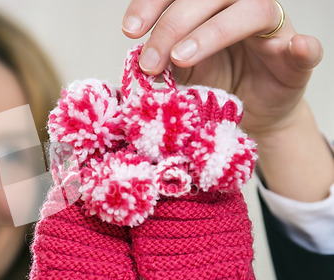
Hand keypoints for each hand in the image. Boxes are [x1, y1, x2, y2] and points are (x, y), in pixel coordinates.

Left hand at [122, 0, 322, 135]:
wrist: (247, 114)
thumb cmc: (213, 85)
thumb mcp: (179, 73)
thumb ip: (161, 61)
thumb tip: (135, 63)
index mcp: (207, 9)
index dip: (152, 4)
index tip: (130, 30)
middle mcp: (238, 10)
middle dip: (172, 25)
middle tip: (151, 61)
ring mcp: (270, 32)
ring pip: (252, 10)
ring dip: (214, 32)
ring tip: (183, 58)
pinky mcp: (293, 60)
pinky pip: (305, 49)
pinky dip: (303, 48)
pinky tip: (296, 49)